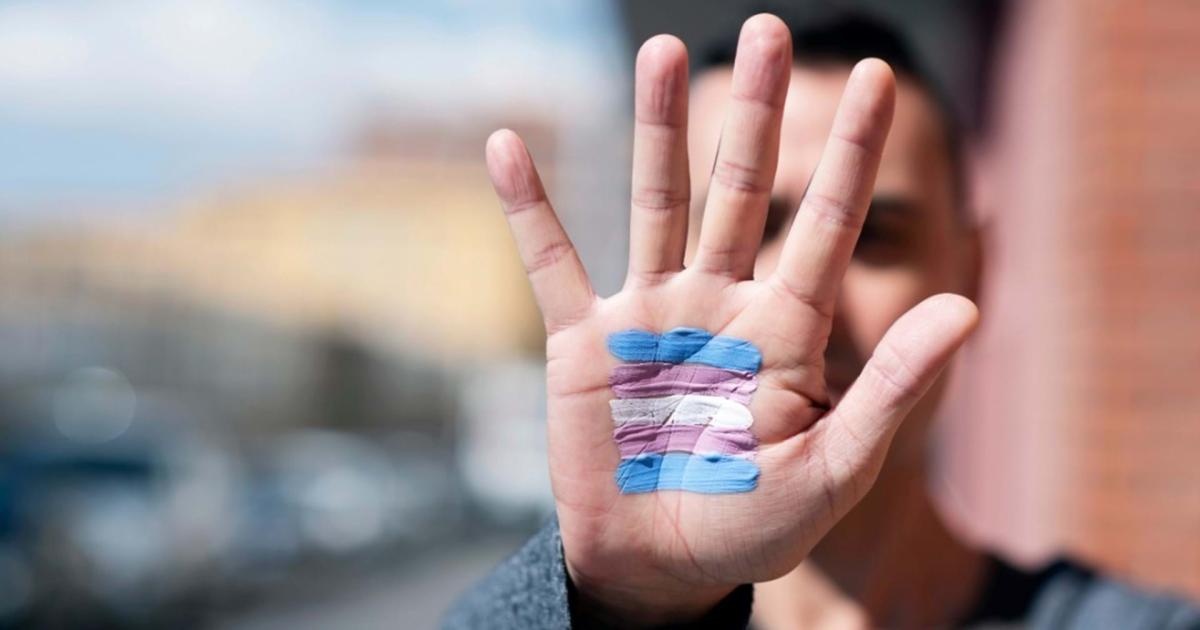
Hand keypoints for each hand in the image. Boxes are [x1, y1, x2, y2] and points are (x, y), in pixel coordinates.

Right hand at [484, 14, 977, 625]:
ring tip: (663, 50)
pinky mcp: (584, 342)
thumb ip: (892, 387)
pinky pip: (552, 263)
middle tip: (773, 31)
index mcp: (785, 330)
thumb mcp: (836, 469)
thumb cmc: (755, 529)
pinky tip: (505, 145)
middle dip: (758, 114)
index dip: (854, 154)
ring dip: (657, 128)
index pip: (826, 223)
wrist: (661, 568)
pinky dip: (528, 208)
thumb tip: (969, 305)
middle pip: (740, 188)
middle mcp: (719, 303)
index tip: (882, 81)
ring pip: (654, 203)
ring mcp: (650, 316)